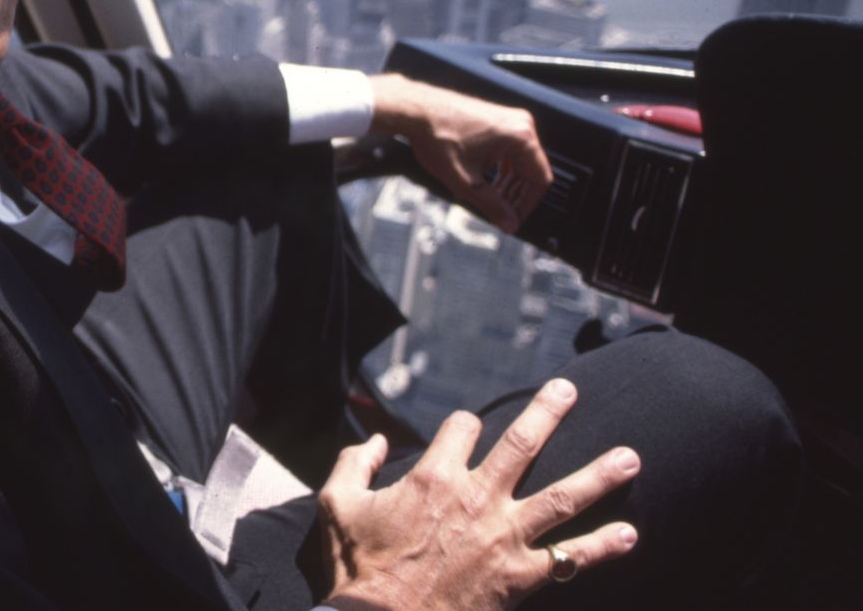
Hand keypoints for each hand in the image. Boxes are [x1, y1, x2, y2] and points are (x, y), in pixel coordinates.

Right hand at [318, 379, 639, 610]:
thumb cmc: (358, 568)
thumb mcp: (338, 506)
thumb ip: (353, 464)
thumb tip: (375, 442)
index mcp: (433, 477)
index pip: (460, 429)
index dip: (463, 425)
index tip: (467, 427)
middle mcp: (477, 498)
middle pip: (521, 444)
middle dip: (548, 413)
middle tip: (569, 390)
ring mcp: (504, 537)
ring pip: (561, 497)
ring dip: (598, 475)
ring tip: (630, 457)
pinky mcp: (520, 577)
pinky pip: (569, 560)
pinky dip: (601, 547)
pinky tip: (629, 534)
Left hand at [368, 74, 550, 232]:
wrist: (414, 110)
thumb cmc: (436, 137)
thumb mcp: (465, 180)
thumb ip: (491, 205)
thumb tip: (509, 223)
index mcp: (520, 136)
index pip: (540, 180)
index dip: (527, 204)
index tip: (514, 219)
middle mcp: (520, 123)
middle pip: (531, 169)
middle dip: (516, 195)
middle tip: (502, 214)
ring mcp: (508, 118)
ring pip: (519, 160)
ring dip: (508, 182)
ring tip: (492, 200)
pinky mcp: (496, 118)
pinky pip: (509, 148)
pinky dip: (500, 167)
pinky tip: (485, 181)